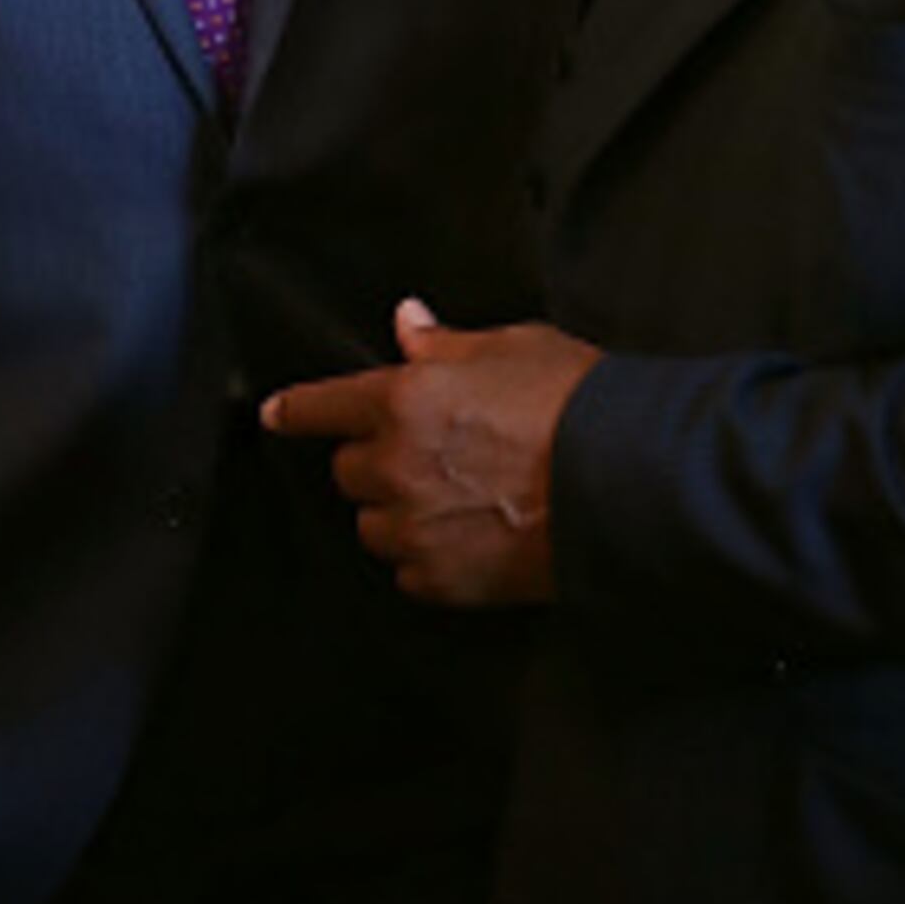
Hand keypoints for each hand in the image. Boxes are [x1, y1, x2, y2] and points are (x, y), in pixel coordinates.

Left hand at [260, 298, 599, 607]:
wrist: (629, 484)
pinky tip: (470, 538)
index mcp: (404, 399)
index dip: (295, 409)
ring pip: (373, 525)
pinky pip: (408, 571)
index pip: (321, 406)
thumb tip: (407, 323)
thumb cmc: (577, 403)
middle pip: (347, 471)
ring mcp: (415, 528)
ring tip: (454, 501)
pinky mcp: (442, 580)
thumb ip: (446, 345)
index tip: (276, 413)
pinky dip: (426, 558)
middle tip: (429, 454)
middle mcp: (395, 466)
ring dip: (396, 513)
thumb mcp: (513, 347)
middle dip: (375, 460)